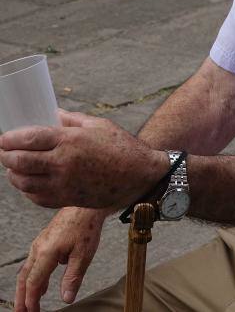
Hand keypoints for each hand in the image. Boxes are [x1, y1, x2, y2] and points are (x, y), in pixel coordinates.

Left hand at [0, 110, 168, 208]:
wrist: (140, 175)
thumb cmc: (122, 147)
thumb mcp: (99, 125)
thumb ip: (72, 120)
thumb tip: (52, 114)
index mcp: (71, 141)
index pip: (29, 139)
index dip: (10, 139)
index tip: (3, 139)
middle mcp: (64, 163)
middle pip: (20, 162)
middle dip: (6, 157)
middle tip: (4, 153)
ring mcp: (65, 184)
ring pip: (25, 183)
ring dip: (14, 175)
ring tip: (13, 169)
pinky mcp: (69, 199)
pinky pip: (38, 198)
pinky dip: (29, 191)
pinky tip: (30, 184)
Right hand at [15, 207, 105, 311]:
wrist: (86, 205)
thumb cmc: (86, 226)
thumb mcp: (83, 255)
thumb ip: (73, 278)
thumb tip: (66, 298)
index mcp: (46, 253)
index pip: (33, 282)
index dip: (31, 299)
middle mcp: (38, 248)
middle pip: (25, 278)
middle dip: (22, 297)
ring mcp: (40, 243)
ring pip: (28, 270)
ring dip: (27, 288)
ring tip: (29, 303)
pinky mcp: (45, 241)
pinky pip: (35, 262)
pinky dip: (35, 276)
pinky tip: (42, 285)